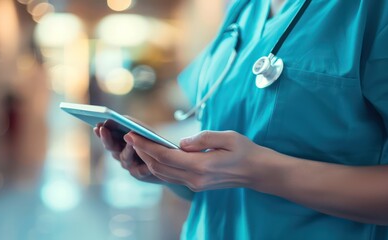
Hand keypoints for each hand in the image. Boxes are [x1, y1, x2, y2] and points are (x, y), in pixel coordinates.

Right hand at [94, 122, 163, 183]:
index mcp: (119, 141)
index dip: (102, 132)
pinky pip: (139, 170)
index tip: (98, 125)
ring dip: (127, 150)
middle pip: (111, 147)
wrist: (165, 162)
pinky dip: (144, 166)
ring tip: (131, 142)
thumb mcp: (142, 130)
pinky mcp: (138, 173)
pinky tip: (147, 164)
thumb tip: (118, 118)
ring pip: (124, 157)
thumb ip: (130, 124)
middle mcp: (120, 153)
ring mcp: (128, 164)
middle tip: (103, 129)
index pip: (107, 135)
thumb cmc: (152, 142)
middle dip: (106, 138)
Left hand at [124, 130, 268, 191]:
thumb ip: (203, 138)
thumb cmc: (245, 151)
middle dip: (142, 152)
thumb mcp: (228, 137)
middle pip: (159, 166)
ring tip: (138, 144)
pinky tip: (153, 155)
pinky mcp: (196, 184)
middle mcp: (194, 179)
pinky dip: (158, 165)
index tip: (131, 135)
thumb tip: (181, 143)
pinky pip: (170, 176)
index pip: (165, 156)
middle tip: (129, 137)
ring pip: (163, 173)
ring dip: (148, 159)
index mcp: (201, 166)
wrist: (258, 172)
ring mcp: (195, 184)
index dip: (145, 146)